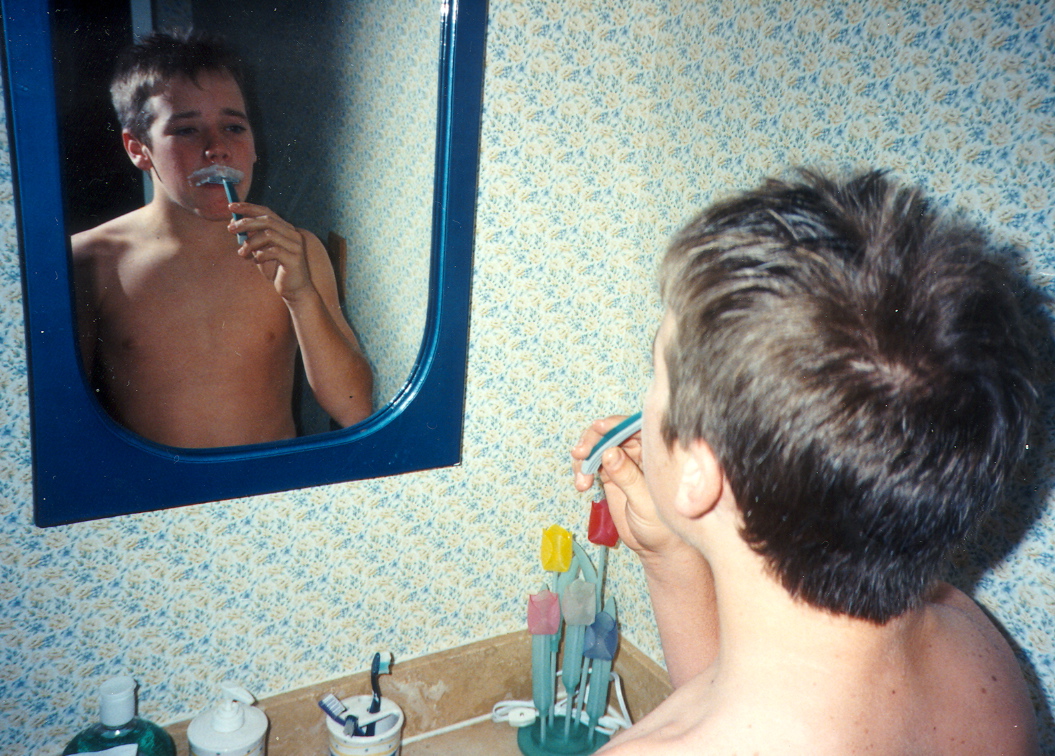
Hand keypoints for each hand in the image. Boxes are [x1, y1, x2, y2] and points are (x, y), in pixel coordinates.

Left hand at [228, 202, 313, 298]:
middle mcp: (292, 234)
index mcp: (285, 229)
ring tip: (242, 253)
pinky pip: (273, 251)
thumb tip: (234, 223)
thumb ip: (251, 238)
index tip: (231, 206)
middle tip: (230, 229)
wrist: (294, 290)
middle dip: (246, 222)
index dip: (248, 207)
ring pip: (269, 234)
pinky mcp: (294, 259)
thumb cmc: (276, 270)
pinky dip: (260, 255)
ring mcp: (295, 246)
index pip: (266, 212)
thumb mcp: (260, 251)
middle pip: (267, 220)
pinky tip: (255, 261)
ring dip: (251, 243)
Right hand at [571, 415, 685, 559]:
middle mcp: (640, 451)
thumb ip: (628, 477)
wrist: (656, 547)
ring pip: (598, 446)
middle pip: (611, 432)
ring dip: (584, 457)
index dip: (616, 423)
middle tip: (580, 454)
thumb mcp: (645, 503)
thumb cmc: (663, 527)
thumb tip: (609, 452)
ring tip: (581, 479)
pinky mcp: (610, 473)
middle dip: (593, 440)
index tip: (599, 428)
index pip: (635, 427)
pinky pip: (592, 462)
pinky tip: (581, 484)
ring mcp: (623, 461)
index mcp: (656, 452)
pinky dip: (582, 469)